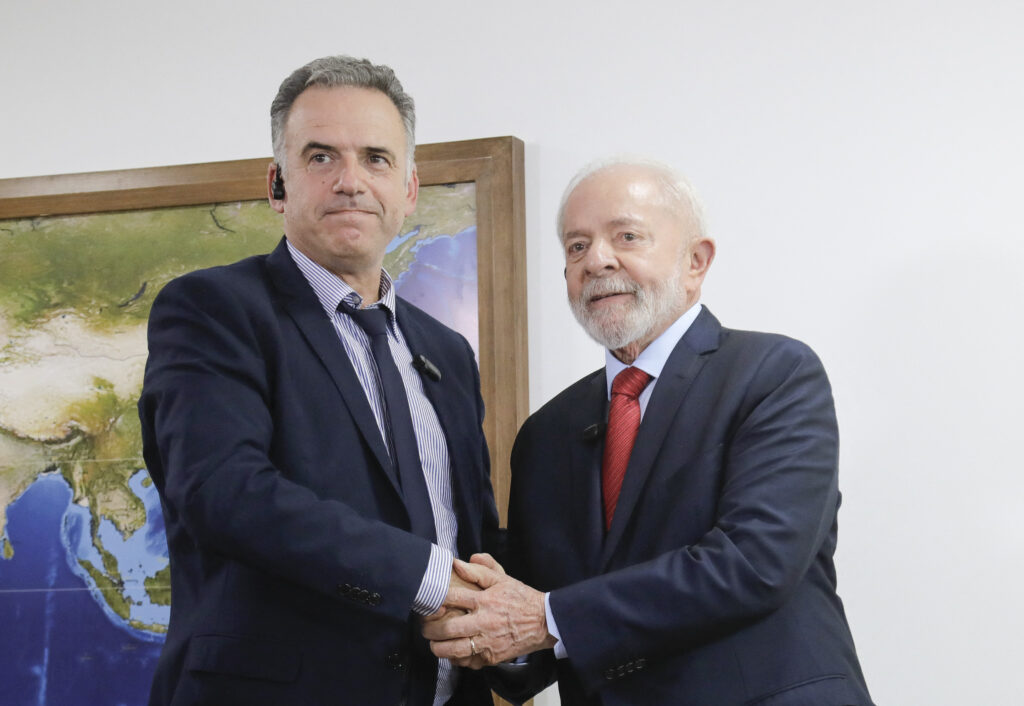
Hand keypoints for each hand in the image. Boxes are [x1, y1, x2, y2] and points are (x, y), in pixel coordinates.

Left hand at [423, 559, 554, 667]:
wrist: (544, 622)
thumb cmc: (520, 598)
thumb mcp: (502, 578)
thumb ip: (480, 570)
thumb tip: (457, 563)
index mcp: (485, 600)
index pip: (453, 598)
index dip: (436, 600)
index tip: (429, 602)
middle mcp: (484, 622)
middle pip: (448, 629)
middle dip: (430, 629)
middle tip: (424, 627)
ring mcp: (488, 642)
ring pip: (454, 650)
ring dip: (439, 648)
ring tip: (434, 643)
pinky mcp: (492, 657)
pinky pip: (468, 662)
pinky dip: (456, 659)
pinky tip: (453, 652)